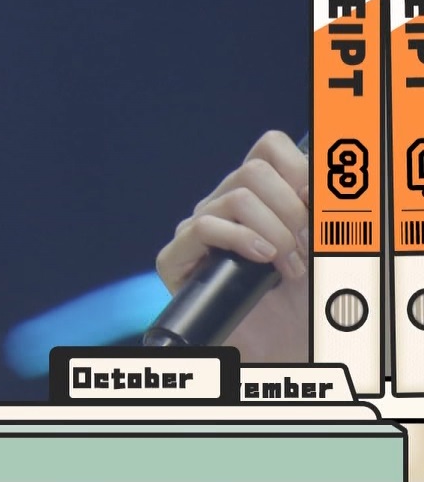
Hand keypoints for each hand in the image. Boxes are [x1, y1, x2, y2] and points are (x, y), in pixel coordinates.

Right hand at [156, 130, 308, 362]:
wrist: (282, 350)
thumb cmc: (305, 301)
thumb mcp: (323, 246)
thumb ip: (319, 210)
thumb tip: (314, 185)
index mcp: (257, 195)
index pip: (269, 147)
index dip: (298, 168)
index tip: (318, 205)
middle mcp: (223, 205)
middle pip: (254, 170)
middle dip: (291, 209)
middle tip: (306, 247)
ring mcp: (197, 230)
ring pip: (236, 196)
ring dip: (274, 231)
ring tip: (288, 266)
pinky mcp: (176, 258)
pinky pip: (203, 227)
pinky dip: (241, 240)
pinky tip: (264, 261)